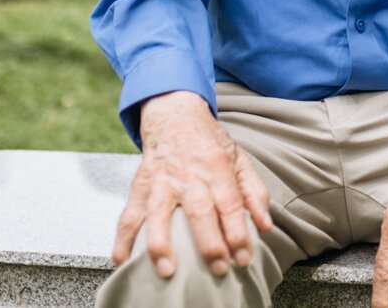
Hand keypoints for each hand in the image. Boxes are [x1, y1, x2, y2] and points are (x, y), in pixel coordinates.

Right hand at [114, 91, 273, 277]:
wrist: (175, 116)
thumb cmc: (210, 144)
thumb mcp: (240, 160)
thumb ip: (254, 193)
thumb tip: (265, 227)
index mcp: (216, 168)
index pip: (230, 204)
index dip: (238, 233)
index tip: (244, 257)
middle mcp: (188, 175)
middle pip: (199, 211)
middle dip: (209, 243)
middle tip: (217, 270)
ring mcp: (161, 181)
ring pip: (158, 213)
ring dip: (160, 243)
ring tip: (166, 269)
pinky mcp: (140, 186)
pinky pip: (129, 214)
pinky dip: (122, 238)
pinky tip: (122, 260)